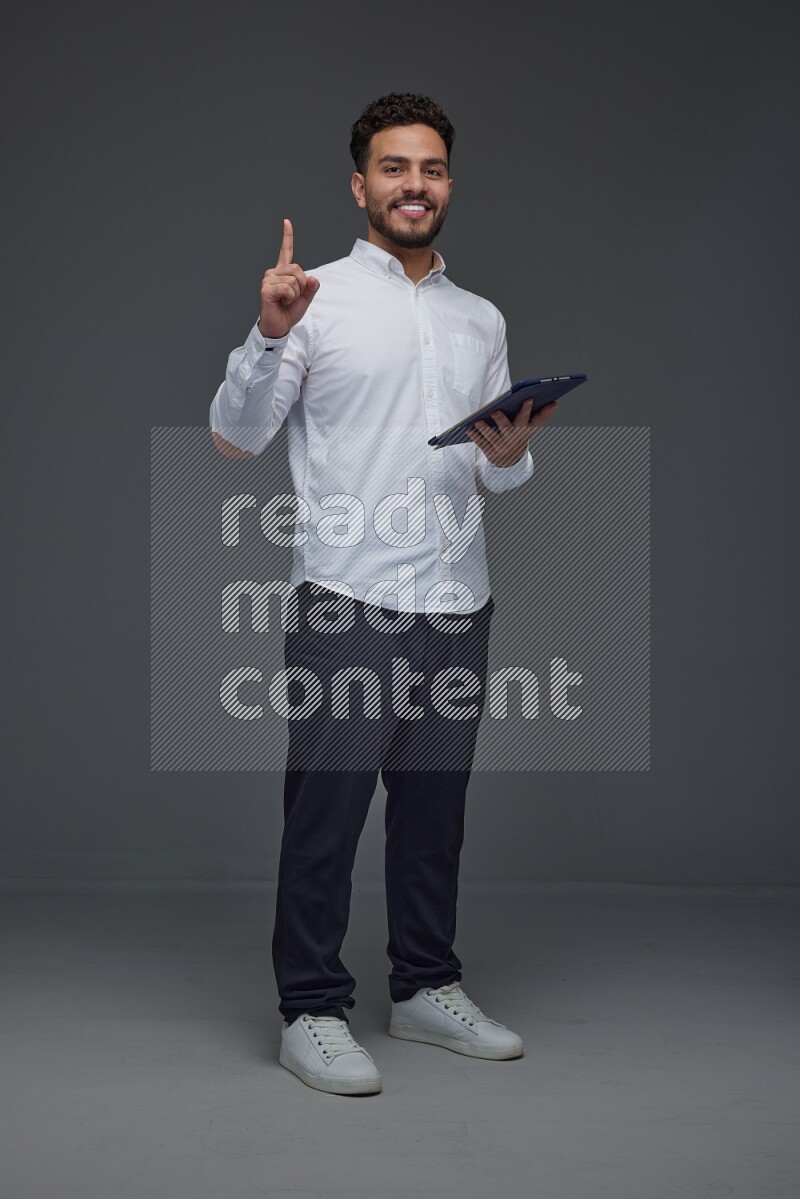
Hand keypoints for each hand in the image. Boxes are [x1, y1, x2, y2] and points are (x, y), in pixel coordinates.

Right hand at [258, 219, 319, 338]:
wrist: (278, 327)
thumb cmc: (288, 312)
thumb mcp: (305, 299)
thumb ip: (311, 288)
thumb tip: (313, 278)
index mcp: (282, 272)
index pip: (286, 251)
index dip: (287, 237)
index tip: (287, 222)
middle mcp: (273, 272)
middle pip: (298, 269)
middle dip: (302, 285)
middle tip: (293, 297)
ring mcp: (268, 279)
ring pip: (294, 279)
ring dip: (295, 294)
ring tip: (286, 300)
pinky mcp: (266, 288)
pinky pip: (287, 288)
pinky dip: (289, 297)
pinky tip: (281, 302)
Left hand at [465, 398, 557, 466]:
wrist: (509, 461)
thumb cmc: (518, 436)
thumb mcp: (530, 428)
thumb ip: (541, 414)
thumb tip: (555, 402)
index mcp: (526, 430)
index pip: (532, 420)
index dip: (530, 410)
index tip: (529, 398)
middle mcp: (515, 439)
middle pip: (510, 428)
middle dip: (502, 420)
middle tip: (495, 411)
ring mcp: (502, 447)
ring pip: (493, 437)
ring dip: (485, 429)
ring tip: (478, 420)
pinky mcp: (491, 453)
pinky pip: (482, 444)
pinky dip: (475, 437)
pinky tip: (468, 429)